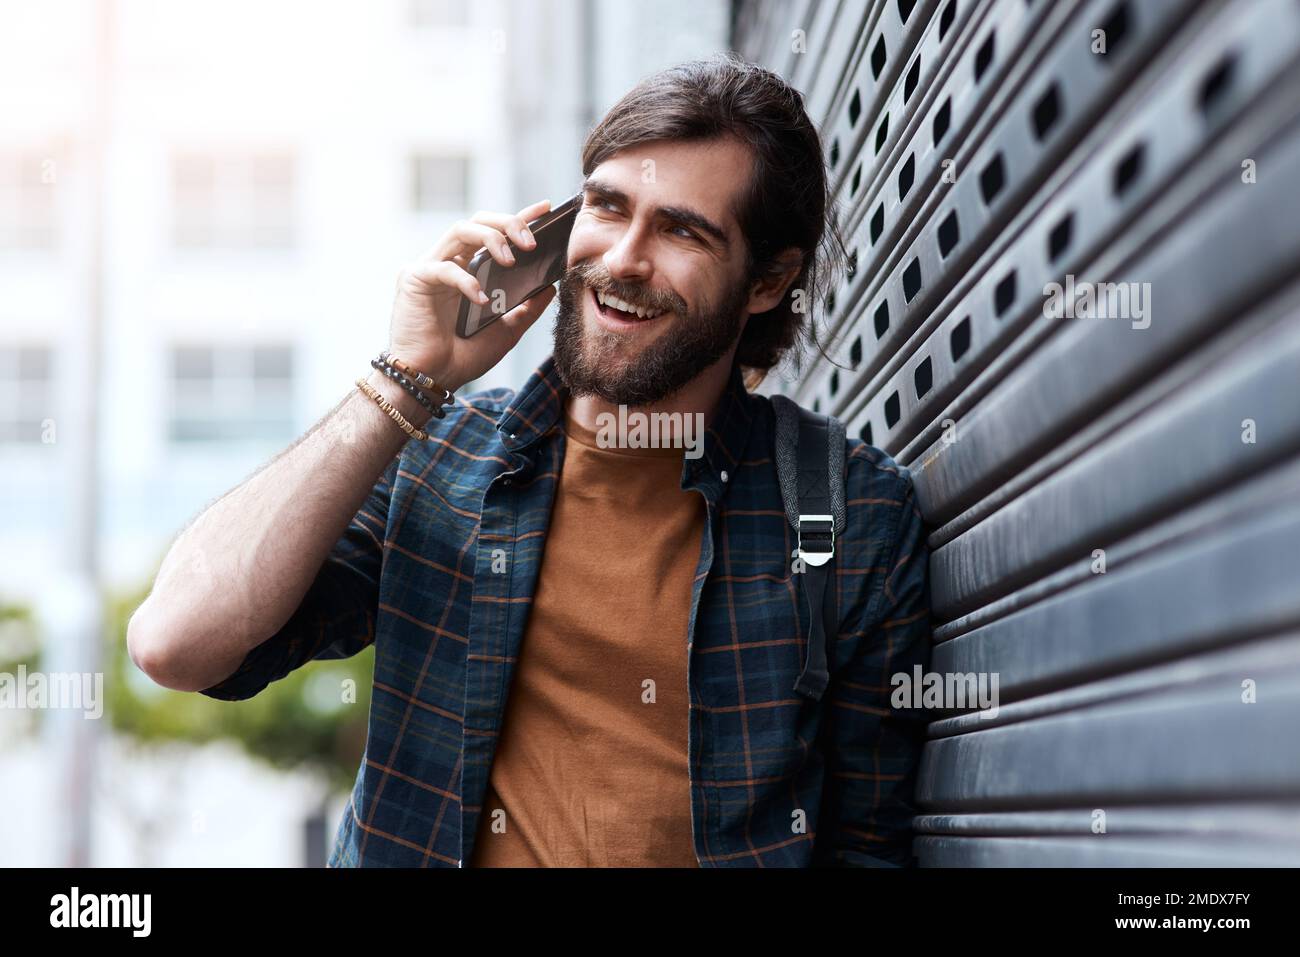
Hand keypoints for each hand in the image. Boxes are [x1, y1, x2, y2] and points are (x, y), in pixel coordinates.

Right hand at [387, 198, 556, 392]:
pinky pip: (444, 268)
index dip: (519, 217)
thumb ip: (527, 308)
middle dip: (508, 224)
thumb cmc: (463, 356)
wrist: (433, 380)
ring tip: (511, 260)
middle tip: (530, 243)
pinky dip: (466, 281)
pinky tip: (481, 299)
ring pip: (460, 230)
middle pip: (478, 222)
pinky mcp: (413, 279)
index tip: (546, 209)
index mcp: (469, 269)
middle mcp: (449, 262)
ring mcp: (430, 267)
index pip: (495, 233)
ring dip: (490, 239)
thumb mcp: (506, 331)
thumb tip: (549, 287)